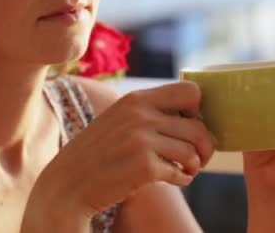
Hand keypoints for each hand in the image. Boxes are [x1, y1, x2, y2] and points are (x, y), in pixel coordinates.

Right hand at [27, 82, 213, 221]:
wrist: (68, 183)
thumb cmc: (98, 152)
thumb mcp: (119, 118)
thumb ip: (148, 111)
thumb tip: (195, 114)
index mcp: (136, 98)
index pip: (190, 92)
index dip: (198, 111)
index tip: (190, 126)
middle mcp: (140, 115)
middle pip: (199, 126)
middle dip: (205, 145)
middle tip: (198, 157)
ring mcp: (142, 140)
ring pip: (193, 151)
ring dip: (194, 165)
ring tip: (186, 169)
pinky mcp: (144, 167)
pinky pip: (181, 173)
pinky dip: (183, 179)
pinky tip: (174, 179)